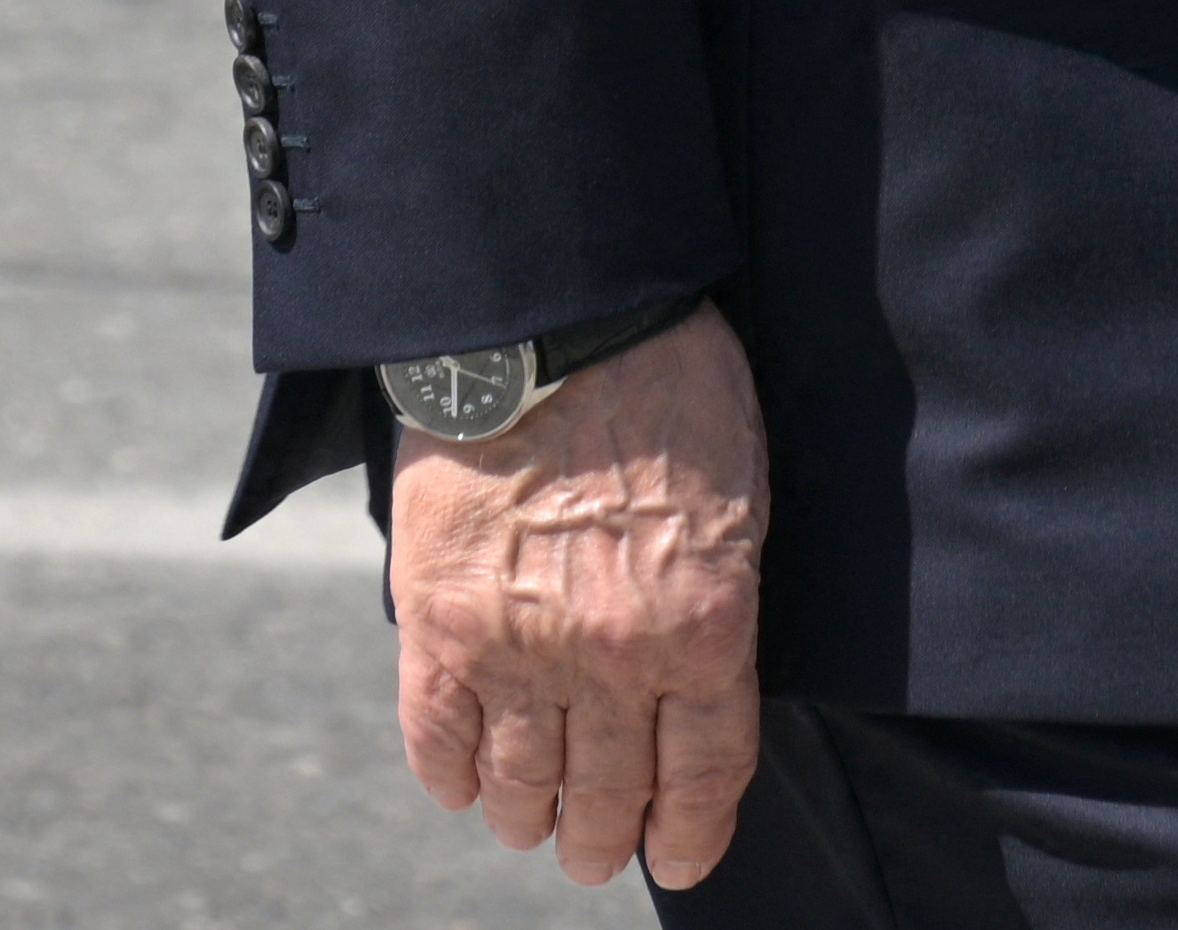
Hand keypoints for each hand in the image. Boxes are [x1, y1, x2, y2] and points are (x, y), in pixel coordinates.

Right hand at [386, 308, 766, 889]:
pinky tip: (461, 789)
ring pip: (524, 782)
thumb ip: (719, 593)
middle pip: (614, 792)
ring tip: (533, 829)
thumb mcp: (739, 491)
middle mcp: (616, 659)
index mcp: (706, 626)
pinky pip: (437, 737)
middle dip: (610, 838)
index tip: (685, 856)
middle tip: (602, 856)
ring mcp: (521, 650)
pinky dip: (449, 777)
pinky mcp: (440, 625)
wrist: (554, 323)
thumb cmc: (669, 383)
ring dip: (531, 819)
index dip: (696, 829)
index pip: (708, 770)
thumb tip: (703, 665)